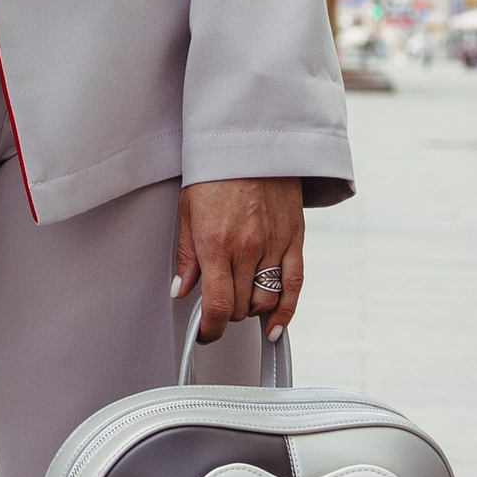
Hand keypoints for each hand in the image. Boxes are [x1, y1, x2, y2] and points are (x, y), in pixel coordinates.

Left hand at [175, 179, 304, 343]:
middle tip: (219, 305)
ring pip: (265, 301)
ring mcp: (274, 245)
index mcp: (216, 242)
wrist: (253, 141)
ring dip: (251, 311)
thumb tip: (181, 291)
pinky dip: (285, 311)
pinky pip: (294, 285)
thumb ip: (186, 256)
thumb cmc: (217, 172)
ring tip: (241, 302)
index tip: (206, 334)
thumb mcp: (187, 211)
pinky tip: (275, 326)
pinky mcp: (295, 239)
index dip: (211, 329)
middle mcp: (247, 248)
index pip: (217, 305)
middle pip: (241, 307)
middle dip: (228, 314)